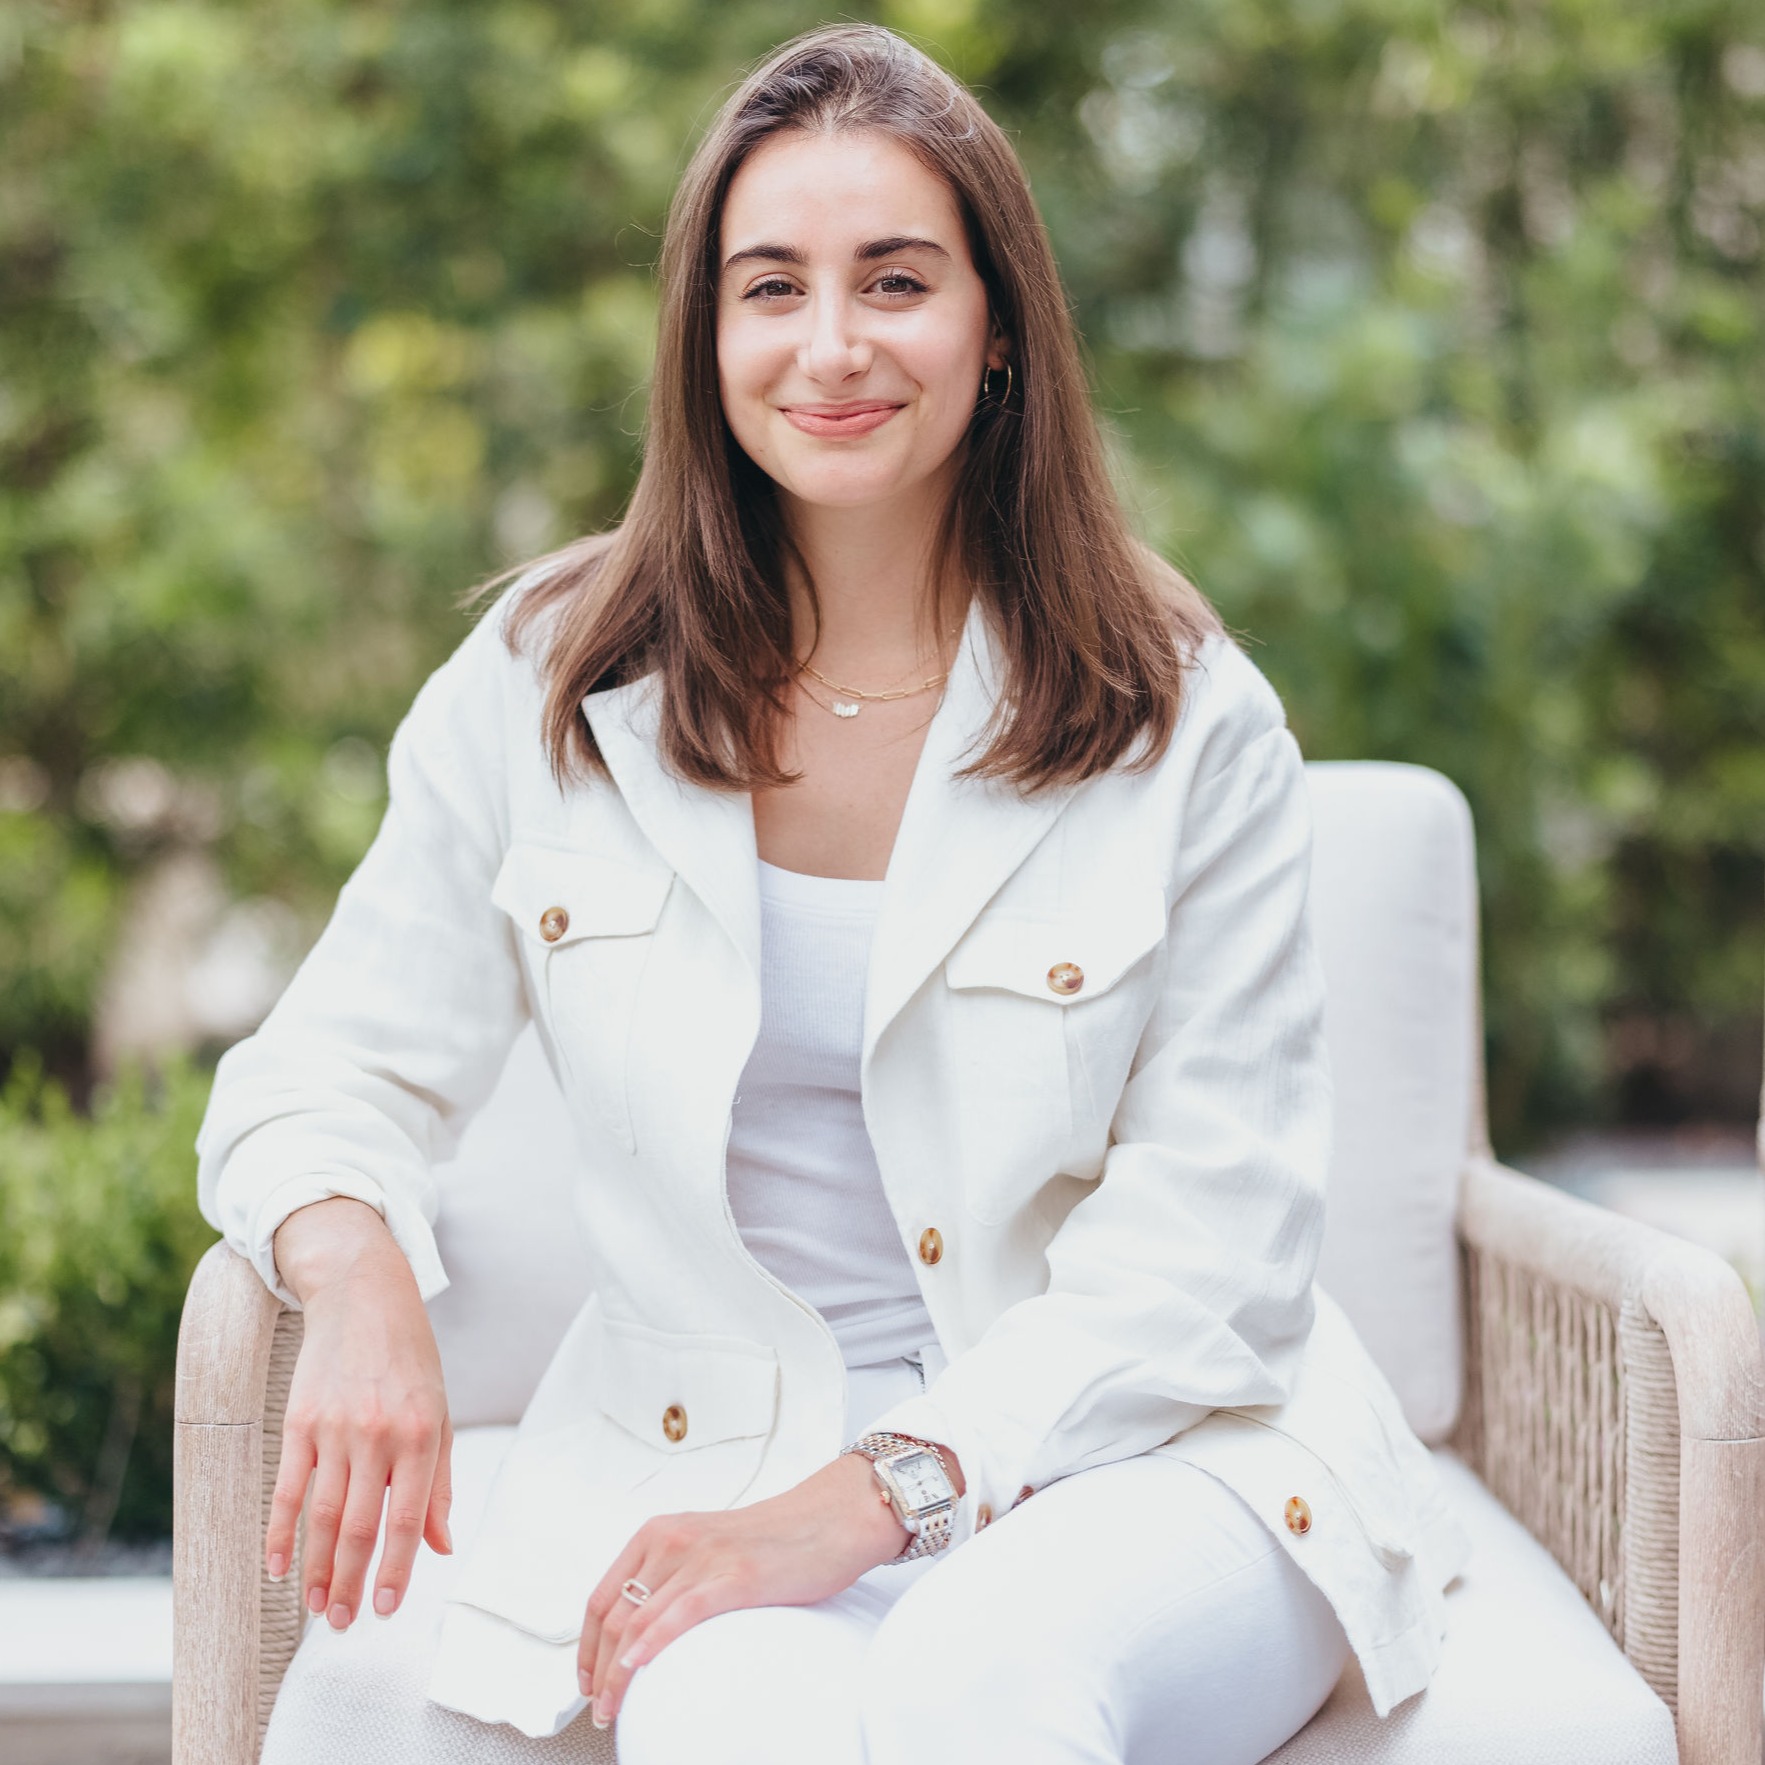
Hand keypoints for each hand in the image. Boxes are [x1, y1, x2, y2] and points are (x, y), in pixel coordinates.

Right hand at [267, 1197, 453, 1630]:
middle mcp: (376, 1435)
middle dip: (349, 1583)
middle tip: (342, 1624)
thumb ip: (438, 1483)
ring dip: (314, 1569)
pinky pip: (286, 1489)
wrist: (364, 1295)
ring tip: (315, 1607)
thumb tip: (441, 1546)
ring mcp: (333, 1429)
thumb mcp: (438, 1413)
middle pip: (356, 1527)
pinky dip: (280, 1533)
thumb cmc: (410, 1359)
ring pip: (319, 1516)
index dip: (396, 1570)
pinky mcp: (298, 1422)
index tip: (386, 1610)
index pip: (407, 1520)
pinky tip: (277, 1567)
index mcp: (420, 1435)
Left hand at [576, 1443, 962, 1726]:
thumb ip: (672, 1578)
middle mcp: (673, 1540)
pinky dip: (650, 1644)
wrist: (829, 1519)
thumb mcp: (707, 1550)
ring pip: (636, 1621)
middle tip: (600, 1707)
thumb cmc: (774, 1540)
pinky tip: (637, 1668)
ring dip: (616, 1675)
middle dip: (597, 1671)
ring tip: (613, 1709)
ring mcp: (703, 1557)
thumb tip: (640, 1632)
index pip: (601, 1597)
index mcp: (660, 1532)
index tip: (587, 1682)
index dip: (585, 1648)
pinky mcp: (733, 1576)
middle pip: (612, 1615)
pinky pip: (679, 1613)